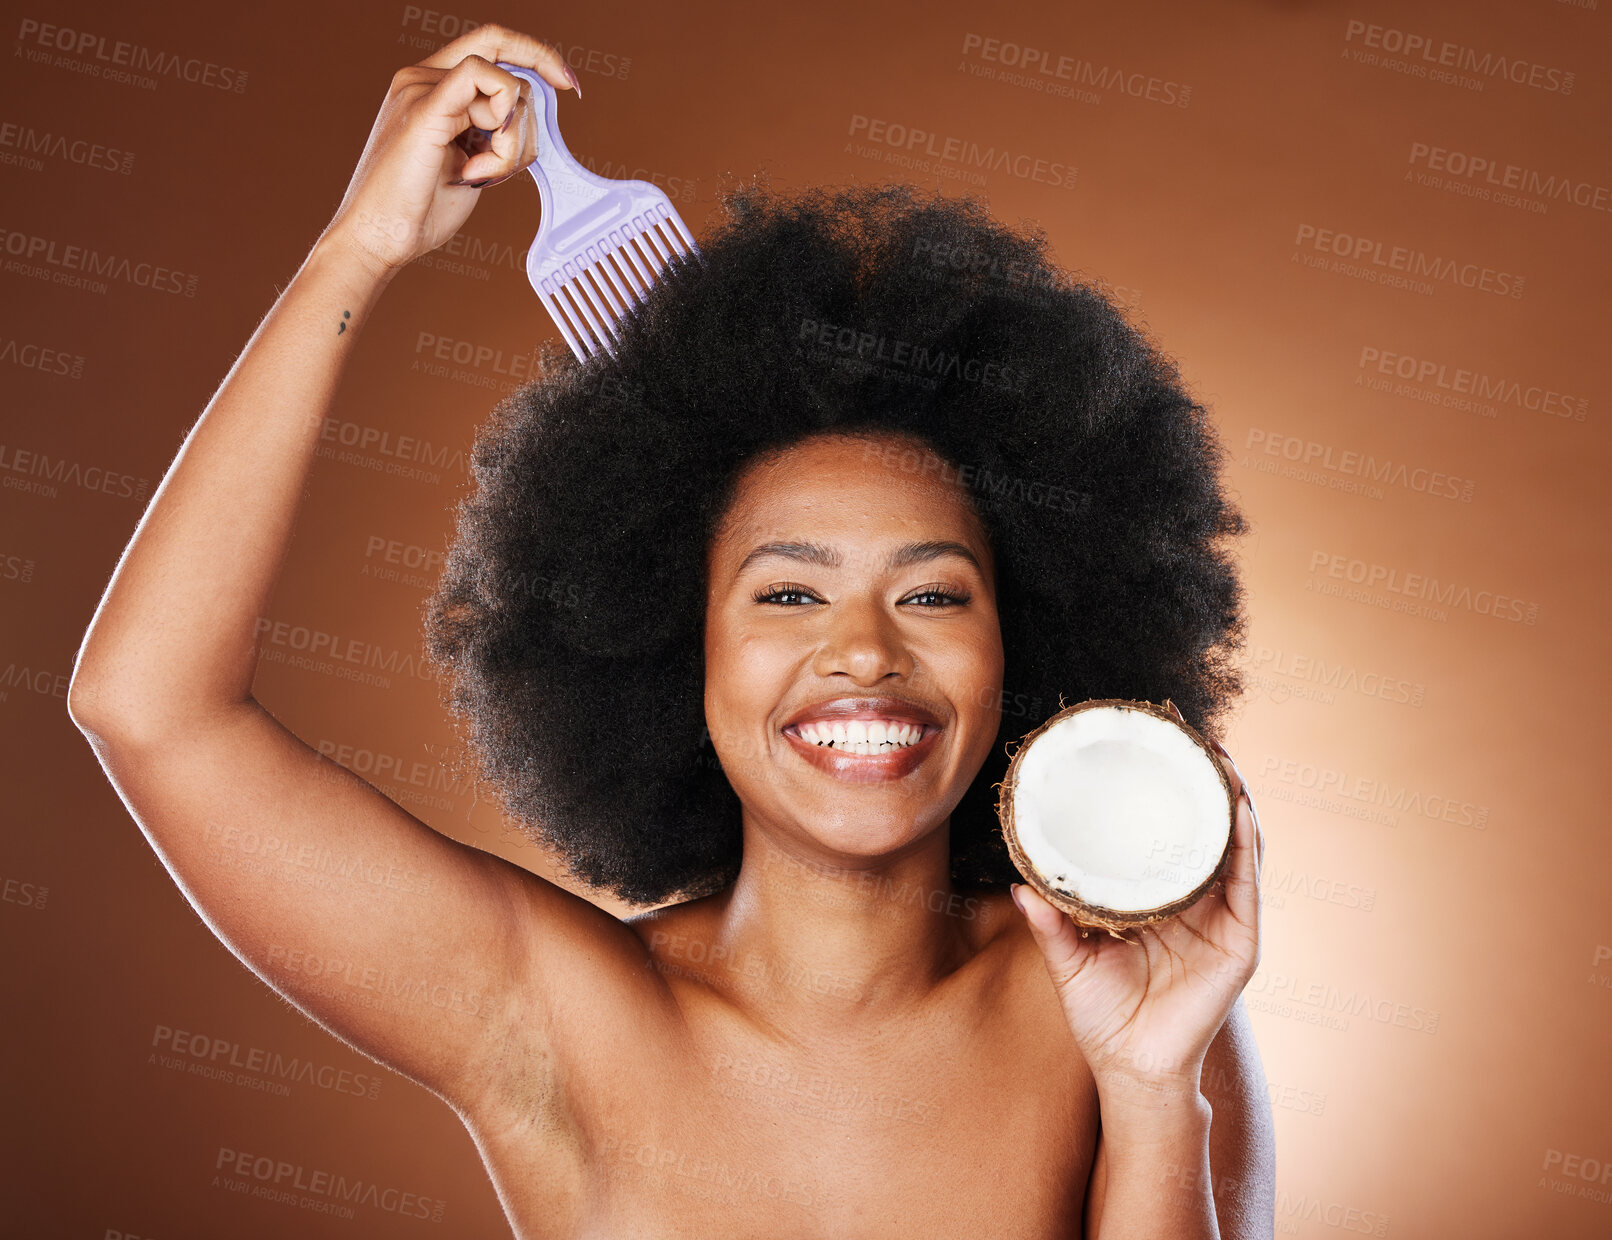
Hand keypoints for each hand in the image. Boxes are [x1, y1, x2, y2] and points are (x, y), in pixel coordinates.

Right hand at [317, 24, 577, 279]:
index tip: (566, 82)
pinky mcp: (425, 107)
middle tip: (534, 136)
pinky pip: (486, 82)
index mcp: (431, 87)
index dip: (534, 54)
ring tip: (483, 175)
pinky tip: (480, 169)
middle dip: (537, 93)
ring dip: (515, 141)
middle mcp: (423, 79)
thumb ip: (495, 135)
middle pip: (504, 58)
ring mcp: (421, 88)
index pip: (490, 45)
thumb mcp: (473, 163)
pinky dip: (504, 134)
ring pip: (507, 85)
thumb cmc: (419, 209)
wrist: (379, 237)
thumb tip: (532, 122)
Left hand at [1011, 705, 1263, 1095]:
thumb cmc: (1102, 1016)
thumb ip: (1049, 922)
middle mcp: (1194, 902)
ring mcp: (1221, 920)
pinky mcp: (1239, 942)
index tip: (1144, 743)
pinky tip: (1237, 807)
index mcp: (1156, 899)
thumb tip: (1021, 885)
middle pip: (1202, 828)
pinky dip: (1245, 843)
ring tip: (1215, 755)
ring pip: (1233, 844)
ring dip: (1229, 797)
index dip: (1158, 791)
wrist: (1131, 1070)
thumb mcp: (1068, 959)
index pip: (1162, 833)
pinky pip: (1248, 883)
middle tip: (1183, 729)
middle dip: (1198, 779)